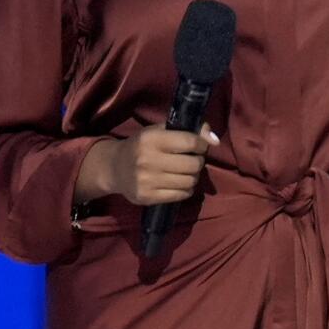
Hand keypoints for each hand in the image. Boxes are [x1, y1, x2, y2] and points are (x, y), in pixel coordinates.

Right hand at [78, 125, 218, 205]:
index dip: (201, 145)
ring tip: (184, 172)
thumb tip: (215, 140)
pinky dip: (185, 189)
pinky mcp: (147, 197)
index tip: (198, 146)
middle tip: (191, 160)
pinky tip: (177, 183)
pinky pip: (181, 195)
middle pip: (193, 164)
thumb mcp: (161, 131)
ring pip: (190, 181)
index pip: (191, 142)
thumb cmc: (142, 146)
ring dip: (192, 177)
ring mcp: (146, 180)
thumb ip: (189, 130)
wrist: (114, 168)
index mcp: (151, 139)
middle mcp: (147, 159)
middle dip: (197, 162)